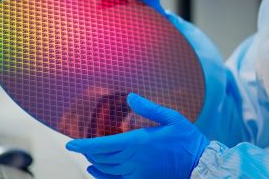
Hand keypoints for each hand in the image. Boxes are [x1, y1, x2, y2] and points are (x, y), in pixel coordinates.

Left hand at [66, 93, 208, 178]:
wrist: (199, 164)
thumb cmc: (187, 139)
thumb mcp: (171, 118)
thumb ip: (149, 108)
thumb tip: (130, 97)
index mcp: (139, 142)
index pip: (102, 145)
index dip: (83, 145)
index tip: (69, 143)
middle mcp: (134, 160)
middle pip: (102, 158)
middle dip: (88, 152)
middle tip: (79, 146)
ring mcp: (136, 173)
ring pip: (106, 170)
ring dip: (94, 163)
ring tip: (88, 156)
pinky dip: (102, 176)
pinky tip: (96, 171)